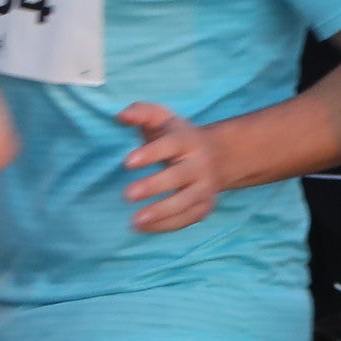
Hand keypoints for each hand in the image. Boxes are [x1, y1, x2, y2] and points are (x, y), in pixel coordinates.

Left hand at [119, 102, 231, 234]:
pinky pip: (188, 218)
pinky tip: (143, 227)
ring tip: (134, 221)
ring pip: (186, 202)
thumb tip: (120, 116)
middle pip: (179, 176)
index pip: (171, 145)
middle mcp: (201, 164)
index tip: (128, 162)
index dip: (151, 153)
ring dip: (161, 212)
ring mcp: (205, 187)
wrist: (220, 156)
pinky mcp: (205, 205)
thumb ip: (142, 112)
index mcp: (188, 141)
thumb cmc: (178, 137)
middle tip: (127, 195)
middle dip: (154, 186)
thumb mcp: (163, 119)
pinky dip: (167, 225)